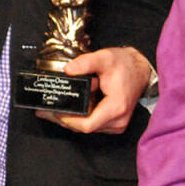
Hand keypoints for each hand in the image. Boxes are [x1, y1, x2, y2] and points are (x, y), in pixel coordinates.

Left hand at [35, 46, 151, 134]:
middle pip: (84, 128)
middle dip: (63, 119)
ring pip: (87, 128)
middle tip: (44, 111)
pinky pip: (92, 125)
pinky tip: (68, 109)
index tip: (55, 111)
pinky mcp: (114, 123)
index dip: (68, 120)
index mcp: (116, 107)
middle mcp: (118, 121)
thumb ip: (86, 62)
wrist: (140, 69)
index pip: (87, 125)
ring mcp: (116, 124)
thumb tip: (67, 70)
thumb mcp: (105, 57)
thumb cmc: (125, 65)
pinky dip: (79, 118)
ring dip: (69, 119)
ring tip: (52, 108)